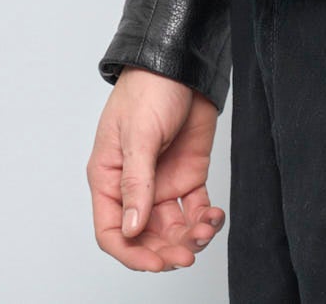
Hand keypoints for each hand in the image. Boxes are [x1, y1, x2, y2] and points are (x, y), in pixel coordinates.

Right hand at [87, 67, 225, 271]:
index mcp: (109, 178)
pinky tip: (215, 217)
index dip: (132, 253)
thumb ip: (137, 184)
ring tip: (207, 230)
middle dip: (166, 250)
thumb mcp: (139, 136)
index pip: (112, 231)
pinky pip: (195, 209)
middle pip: (145, 236)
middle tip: (188, 254)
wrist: (183, 62)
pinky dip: (206, 219)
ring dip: (189, 237)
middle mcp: (134, 186)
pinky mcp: (188, 174)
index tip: (156, 263)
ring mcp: (162, 182)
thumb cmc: (150, 89)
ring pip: (172, 228)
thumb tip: (131, 230)